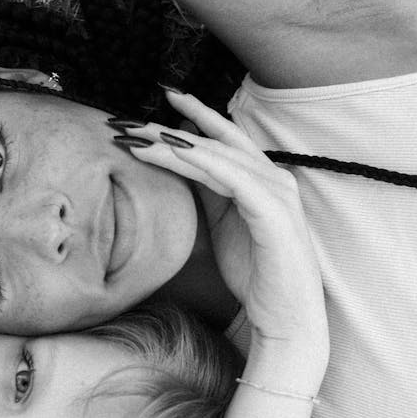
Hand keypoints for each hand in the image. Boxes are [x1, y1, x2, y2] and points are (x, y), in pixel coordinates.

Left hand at [120, 91, 327, 359]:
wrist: (284, 317)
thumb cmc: (254, 274)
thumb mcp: (222, 225)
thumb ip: (208, 193)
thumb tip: (177, 165)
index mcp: (261, 180)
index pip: (223, 139)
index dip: (193, 116)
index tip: (160, 100)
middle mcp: (273, 178)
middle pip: (218, 139)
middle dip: (173, 126)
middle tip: (132, 120)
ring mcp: (276, 192)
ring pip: (219, 154)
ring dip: (176, 143)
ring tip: (139, 138)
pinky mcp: (273, 211)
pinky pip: (232, 177)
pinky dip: (201, 162)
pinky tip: (173, 153)